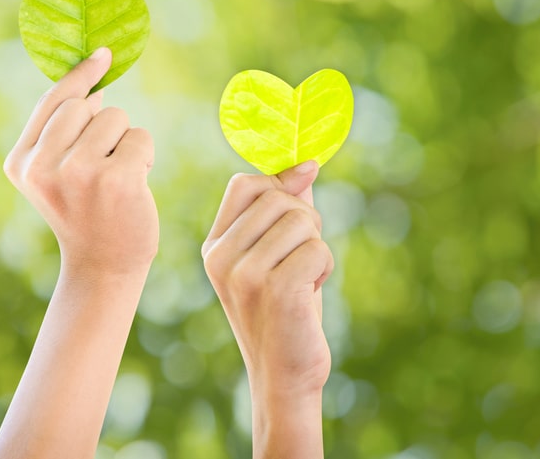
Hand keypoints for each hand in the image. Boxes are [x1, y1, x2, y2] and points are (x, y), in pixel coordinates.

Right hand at [3, 47, 157, 279]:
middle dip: (105, 124)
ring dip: (126, 141)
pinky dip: (145, 155)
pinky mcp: (117, 180)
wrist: (104, 266)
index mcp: (22, 162)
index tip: (104, 54)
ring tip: (118, 177)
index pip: (51, 102)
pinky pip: (140, 137)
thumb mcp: (56, 173)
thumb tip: (93, 84)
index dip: (80, 75)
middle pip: (85, 105)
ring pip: (115, 118)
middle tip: (105, 162)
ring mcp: (80, 173)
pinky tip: (136, 185)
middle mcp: (44, 167)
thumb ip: (62, 131)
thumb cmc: (85, 212)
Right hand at [202, 161, 332, 401]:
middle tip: (300, 259)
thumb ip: (287, 207)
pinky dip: (325, 267)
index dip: (279, 185)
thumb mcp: (277, 253)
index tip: (300, 204)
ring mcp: (245, 275)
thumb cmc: (285, 309)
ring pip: (302, 220)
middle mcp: (222, 258)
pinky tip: (310, 292)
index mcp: (215, 246)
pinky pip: (317, 248)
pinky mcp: (276, 290)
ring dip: (317, 247)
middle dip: (306, 222)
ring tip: (303, 279)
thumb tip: (307, 164)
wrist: (284, 374)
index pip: (245, 184)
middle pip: (279, 197)